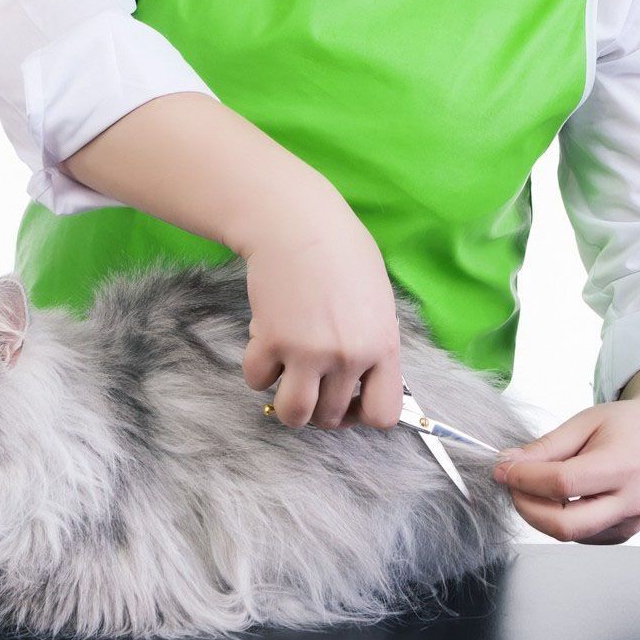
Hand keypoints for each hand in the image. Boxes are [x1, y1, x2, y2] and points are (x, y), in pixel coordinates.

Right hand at [62, 93, 402, 430]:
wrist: (297, 222)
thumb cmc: (340, 253)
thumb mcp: (376, 302)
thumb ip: (372, 345)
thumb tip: (362, 383)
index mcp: (383, 345)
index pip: (382, 414)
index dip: (360, 415)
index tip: (346, 401)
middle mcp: (350, 355)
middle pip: (331, 417)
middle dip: (317, 407)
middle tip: (308, 380)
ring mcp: (310, 351)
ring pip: (294, 414)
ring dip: (286, 404)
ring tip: (285, 378)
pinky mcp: (272, 341)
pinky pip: (258, 379)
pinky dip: (257, 369)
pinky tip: (264, 342)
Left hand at [491, 362, 639, 544]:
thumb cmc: (628, 424)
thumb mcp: (584, 421)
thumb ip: (546, 447)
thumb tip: (508, 464)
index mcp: (624, 466)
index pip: (562, 484)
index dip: (523, 479)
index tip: (502, 468)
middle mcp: (631, 501)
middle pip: (564, 525)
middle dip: (526, 507)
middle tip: (512, 485)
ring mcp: (630, 523)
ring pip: (568, 534)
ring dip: (540, 514)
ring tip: (535, 485)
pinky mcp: (624, 534)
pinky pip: (580, 536)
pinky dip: (559, 519)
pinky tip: (559, 496)